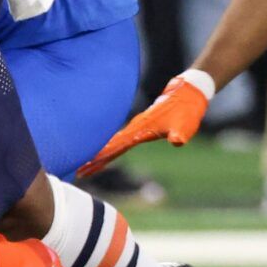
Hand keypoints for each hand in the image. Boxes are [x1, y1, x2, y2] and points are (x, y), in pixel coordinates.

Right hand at [78, 69, 212, 176]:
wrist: (188, 93)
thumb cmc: (186, 111)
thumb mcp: (184, 126)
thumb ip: (178, 134)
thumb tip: (177, 141)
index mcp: (140, 130)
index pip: (116, 147)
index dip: (102, 156)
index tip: (86, 165)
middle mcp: (134, 128)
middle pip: (110, 146)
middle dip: (95, 159)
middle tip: (79, 172)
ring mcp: (136, 127)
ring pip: (114, 142)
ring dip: (100, 154)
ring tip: (87, 165)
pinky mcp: (141, 127)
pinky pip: (120, 140)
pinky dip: (111, 147)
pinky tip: (107, 152)